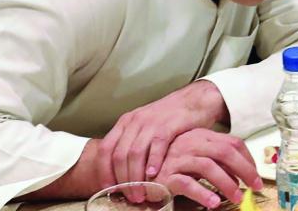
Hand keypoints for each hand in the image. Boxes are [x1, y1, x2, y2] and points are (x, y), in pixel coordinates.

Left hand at [97, 81, 229, 192]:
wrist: (194, 100)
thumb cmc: (169, 118)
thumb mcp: (144, 127)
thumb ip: (132, 144)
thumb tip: (121, 173)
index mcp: (125, 122)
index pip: (105, 149)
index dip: (103, 171)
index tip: (108, 188)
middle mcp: (135, 121)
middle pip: (120, 155)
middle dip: (123, 180)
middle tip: (131, 196)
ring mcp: (151, 122)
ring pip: (135, 153)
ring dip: (137, 177)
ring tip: (142, 193)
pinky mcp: (169, 124)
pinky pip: (157, 146)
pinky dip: (154, 162)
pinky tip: (154, 175)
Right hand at [153, 128, 261, 207]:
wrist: (141, 171)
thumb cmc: (172, 165)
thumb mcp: (198, 158)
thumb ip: (217, 161)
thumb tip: (240, 175)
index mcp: (201, 136)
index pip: (232, 142)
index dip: (248, 159)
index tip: (256, 175)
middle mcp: (191, 143)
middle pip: (224, 151)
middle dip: (244, 169)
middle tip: (255, 186)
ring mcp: (178, 158)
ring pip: (208, 166)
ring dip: (226, 183)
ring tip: (236, 197)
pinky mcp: (166, 176)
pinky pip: (187, 184)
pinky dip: (202, 193)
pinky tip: (213, 202)